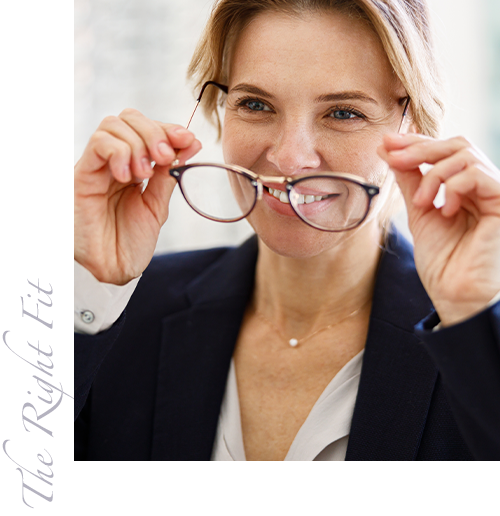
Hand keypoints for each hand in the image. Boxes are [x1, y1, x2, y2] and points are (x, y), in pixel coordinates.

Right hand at [74, 108, 201, 284]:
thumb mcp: (156, 205)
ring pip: (113, 125)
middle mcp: (114, 162)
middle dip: (155, 132)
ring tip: (144, 174)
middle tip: (165, 157)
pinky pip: (99, 144)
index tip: (188, 140)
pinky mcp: (82, 175)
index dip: (169, 129)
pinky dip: (119, 152)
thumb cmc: (130, 242)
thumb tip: (191, 144)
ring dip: (138, 144)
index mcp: (134, 167)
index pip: (148, 129)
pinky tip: (128, 176)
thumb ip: (168, 175)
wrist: (110, 269)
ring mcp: (97, 166)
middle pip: (130, 118)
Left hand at [378, 133, 499, 325]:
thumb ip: (410, 181)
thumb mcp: (419, 213)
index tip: (386, 144)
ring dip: (433, 173)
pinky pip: (478, 175)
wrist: (456, 294)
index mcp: (463, 189)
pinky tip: (444, 209)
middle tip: (392, 156)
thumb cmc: (443, 261)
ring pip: (465, 155)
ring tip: (419, 202)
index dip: (416, 143)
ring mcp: (494, 193)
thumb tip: (390, 151)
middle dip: (419, 148)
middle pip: (456, 145)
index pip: (444, 152)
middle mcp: (482, 187)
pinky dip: (452, 186)